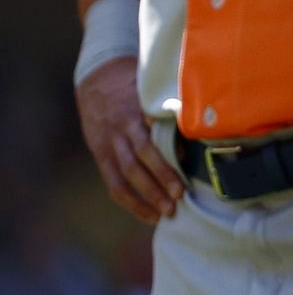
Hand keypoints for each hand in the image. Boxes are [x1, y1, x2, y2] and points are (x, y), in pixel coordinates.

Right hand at [76, 55, 181, 223]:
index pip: (151, 135)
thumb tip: (193, 137)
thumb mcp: (152, 87)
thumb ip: (169, 109)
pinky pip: (114, 184)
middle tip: (180, 196)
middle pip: (140, 159)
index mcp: (138, 111)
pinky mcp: (102, 156)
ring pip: (126, 176)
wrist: (97, 79)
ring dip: (147, 196)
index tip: (187, 163)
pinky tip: (148, 215)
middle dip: (160, 179)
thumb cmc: (136, 83)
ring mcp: (109, 144)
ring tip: (167, 213)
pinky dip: (131, 202)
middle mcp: (122, 130)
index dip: (166, 152)